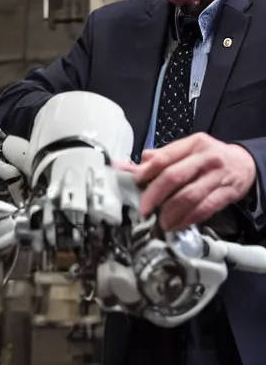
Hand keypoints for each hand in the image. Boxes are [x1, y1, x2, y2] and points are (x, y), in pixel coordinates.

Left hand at [114, 133, 256, 230]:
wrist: (245, 163)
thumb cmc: (207, 158)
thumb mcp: (186, 151)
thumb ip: (157, 159)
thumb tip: (122, 166)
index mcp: (191, 144)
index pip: (164, 158)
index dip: (145, 173)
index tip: (132, 186)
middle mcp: (205, 158)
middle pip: (174, 177)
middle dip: (154, 195)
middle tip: (143, 210)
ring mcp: (218, 175)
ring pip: (189, 196)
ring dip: (171, 212)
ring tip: (160, 222)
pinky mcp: (227, 193)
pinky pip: (205, 208)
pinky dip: (188, 219)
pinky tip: (177, 225)